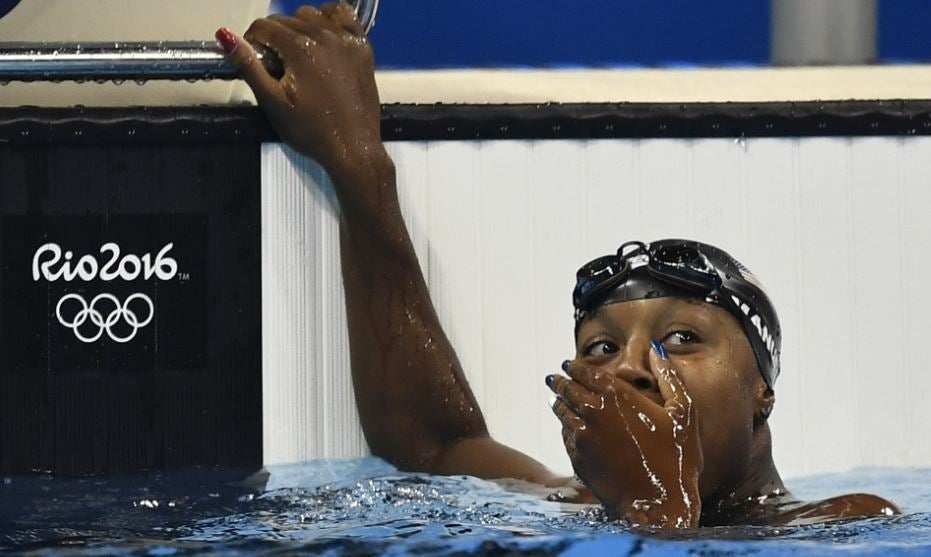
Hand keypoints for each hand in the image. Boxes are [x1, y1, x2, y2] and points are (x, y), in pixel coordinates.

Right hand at [217, 3, 381, 174]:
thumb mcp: (272, 102)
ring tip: (298, 55)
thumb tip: (226, 37)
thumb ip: (248, 66)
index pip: (264, 26)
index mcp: (300, 48)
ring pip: (313, 14)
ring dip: (300, 27)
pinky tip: (324, 36)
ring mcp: (346, 40)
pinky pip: (344, 15)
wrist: (352, 147)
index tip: (256, 59)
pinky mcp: (362, 47)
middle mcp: (324, 36)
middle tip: (278, 65)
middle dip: (275, 38)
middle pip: (287, 19)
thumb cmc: (312, 131)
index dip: (252, 41)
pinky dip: (330, 19)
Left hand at [548, 342, 702, 527]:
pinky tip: (566, 426)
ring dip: (558, 402)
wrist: (660, 504)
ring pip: (562, 412)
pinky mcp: (578, 459)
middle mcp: (593, 412)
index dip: (576, 366)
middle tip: (554, 378)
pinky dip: (563, 427)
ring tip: (555, 398)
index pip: (586, 372)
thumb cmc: (677, 458)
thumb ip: (669, 376)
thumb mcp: (683, 412)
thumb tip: (656, 349)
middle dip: (560, 381)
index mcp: (617, 396)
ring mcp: (582, 437)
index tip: (569, 363)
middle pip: (568, 390)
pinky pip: (565, 436)